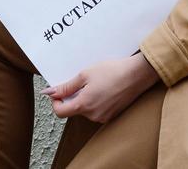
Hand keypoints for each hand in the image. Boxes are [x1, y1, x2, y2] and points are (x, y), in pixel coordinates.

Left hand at [41, 53, 160, 123]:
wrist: (138, 74)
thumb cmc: (113, 71)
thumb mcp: (85, 75)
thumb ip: (66, 86)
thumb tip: (50, 92)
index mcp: (84, 105)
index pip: (60, 112)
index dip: (55, 101)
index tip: (58, 90)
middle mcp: (93, 115)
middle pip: (73, 110)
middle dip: (72, 97)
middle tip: (80, 81)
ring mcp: (103, 117)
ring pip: (85, 110)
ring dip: (84, 98)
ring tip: (95, 83)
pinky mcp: (112, 115)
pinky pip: (96, 110)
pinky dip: (95, 101)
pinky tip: (103, 88)